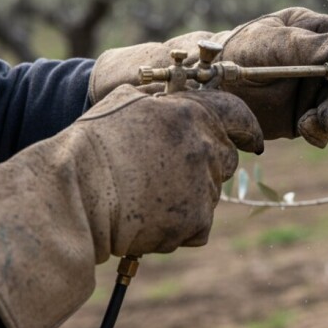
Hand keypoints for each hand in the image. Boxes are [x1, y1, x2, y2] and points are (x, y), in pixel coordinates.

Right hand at [0, 85, 262, 327]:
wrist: (73, 193)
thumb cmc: (91, 145)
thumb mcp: (124, 101)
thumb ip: (161, 101)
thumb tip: (174, 99)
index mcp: (191, 113)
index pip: (238, 115)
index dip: (248, 129)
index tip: (253, 142)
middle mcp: (205, 146)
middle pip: (224, 160)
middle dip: (204, 168)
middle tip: (166, 177)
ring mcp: (203, 184)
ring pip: (210, 194)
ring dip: (187, 198)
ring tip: (144, 198)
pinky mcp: (195, 220)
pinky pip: (199, 227)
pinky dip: (180, 228)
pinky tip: (147, 220)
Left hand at [90, 7, 327, 146]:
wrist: (205, 90)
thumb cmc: (234, 54)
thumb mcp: (266, 44)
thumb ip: (300, 45)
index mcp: (319, 32)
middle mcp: (323, 61)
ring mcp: (316, 90)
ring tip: (313, 123)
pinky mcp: (306, 117)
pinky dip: (323, 133)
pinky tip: (306, 131)